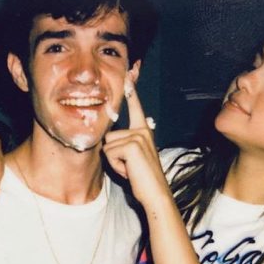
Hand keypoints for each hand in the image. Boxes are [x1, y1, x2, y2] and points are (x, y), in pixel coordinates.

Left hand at [102, 82, 170, 208]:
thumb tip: (111, 140)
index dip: (131, 88)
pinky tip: (130, 171)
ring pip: (108, 145)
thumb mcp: (134, 158)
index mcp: (144, 131)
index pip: (136, 106)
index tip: (130, 69)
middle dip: (113, 154)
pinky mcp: (132, 146)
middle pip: (109, 135)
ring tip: (130, 168)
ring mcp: (138, 137)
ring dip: (114, 161)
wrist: (156, 194)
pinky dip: (116, 166)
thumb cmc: (143, 179)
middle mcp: (142, 130)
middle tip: (130, 166)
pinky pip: (110, 153)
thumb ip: (126, 144)